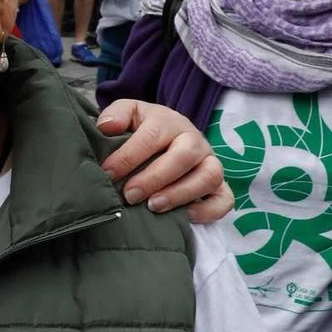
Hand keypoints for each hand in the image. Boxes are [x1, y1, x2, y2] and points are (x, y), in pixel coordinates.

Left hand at [98, 100, 231, 222]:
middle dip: (155, 178)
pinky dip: (209, 210)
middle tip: (130, 195)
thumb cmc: (142, 130)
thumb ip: (116, 115)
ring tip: (153, 207)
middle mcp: (194, 141)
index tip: (108, 173)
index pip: (152, 135)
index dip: (129, 156)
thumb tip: (107, 127)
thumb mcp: (129, 115)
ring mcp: (210, 163)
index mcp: (169, 122)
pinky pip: (224, 199)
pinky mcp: (220, 185)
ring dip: (181, 193)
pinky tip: (185, 217)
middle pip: (184, 156)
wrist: (167, 137)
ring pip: (209, 176)